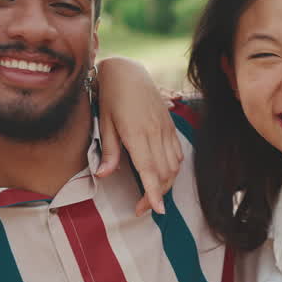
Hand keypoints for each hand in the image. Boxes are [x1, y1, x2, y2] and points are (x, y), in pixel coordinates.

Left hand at [94, 57, 182, 215]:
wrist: (127, 71)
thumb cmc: (111, 96)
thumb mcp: (104, 122)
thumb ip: (108, 151)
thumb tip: (103, 176)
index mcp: (136, 133)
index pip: (149, 170)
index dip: (153, 193)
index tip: (156, 210)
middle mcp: (155, 133)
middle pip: (164, 173)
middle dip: (156, 195)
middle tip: (142, 208)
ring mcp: (165, 129)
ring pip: (174, 166)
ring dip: (165, 184)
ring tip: (151, 195)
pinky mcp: (170, 125)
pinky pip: (178, 153)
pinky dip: (173, 169)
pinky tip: (163, 174)